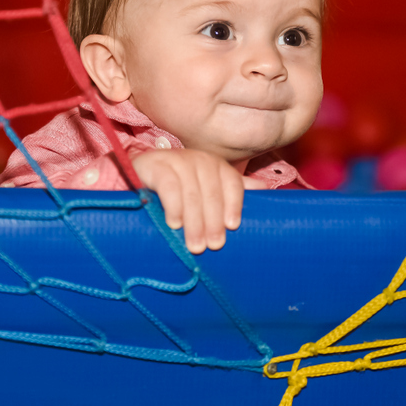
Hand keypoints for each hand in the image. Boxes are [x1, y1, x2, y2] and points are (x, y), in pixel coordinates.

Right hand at [132, 149, 265, 252]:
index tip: (232, 226)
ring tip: (194, 245)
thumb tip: (265, 190)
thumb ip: (232, 189)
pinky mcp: (155, 165)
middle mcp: (199, 159)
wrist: (140, 174)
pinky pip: (169, 185)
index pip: (232, 183)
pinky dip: (173, 206)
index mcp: (216, 165)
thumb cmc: (179, 186)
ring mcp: (176, 160)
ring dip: (194, 221)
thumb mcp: (207, 187)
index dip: (234, 204)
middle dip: (213, 221)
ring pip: (192, 192)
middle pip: (212, 191)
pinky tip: (174, 223)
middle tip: (212, 246)